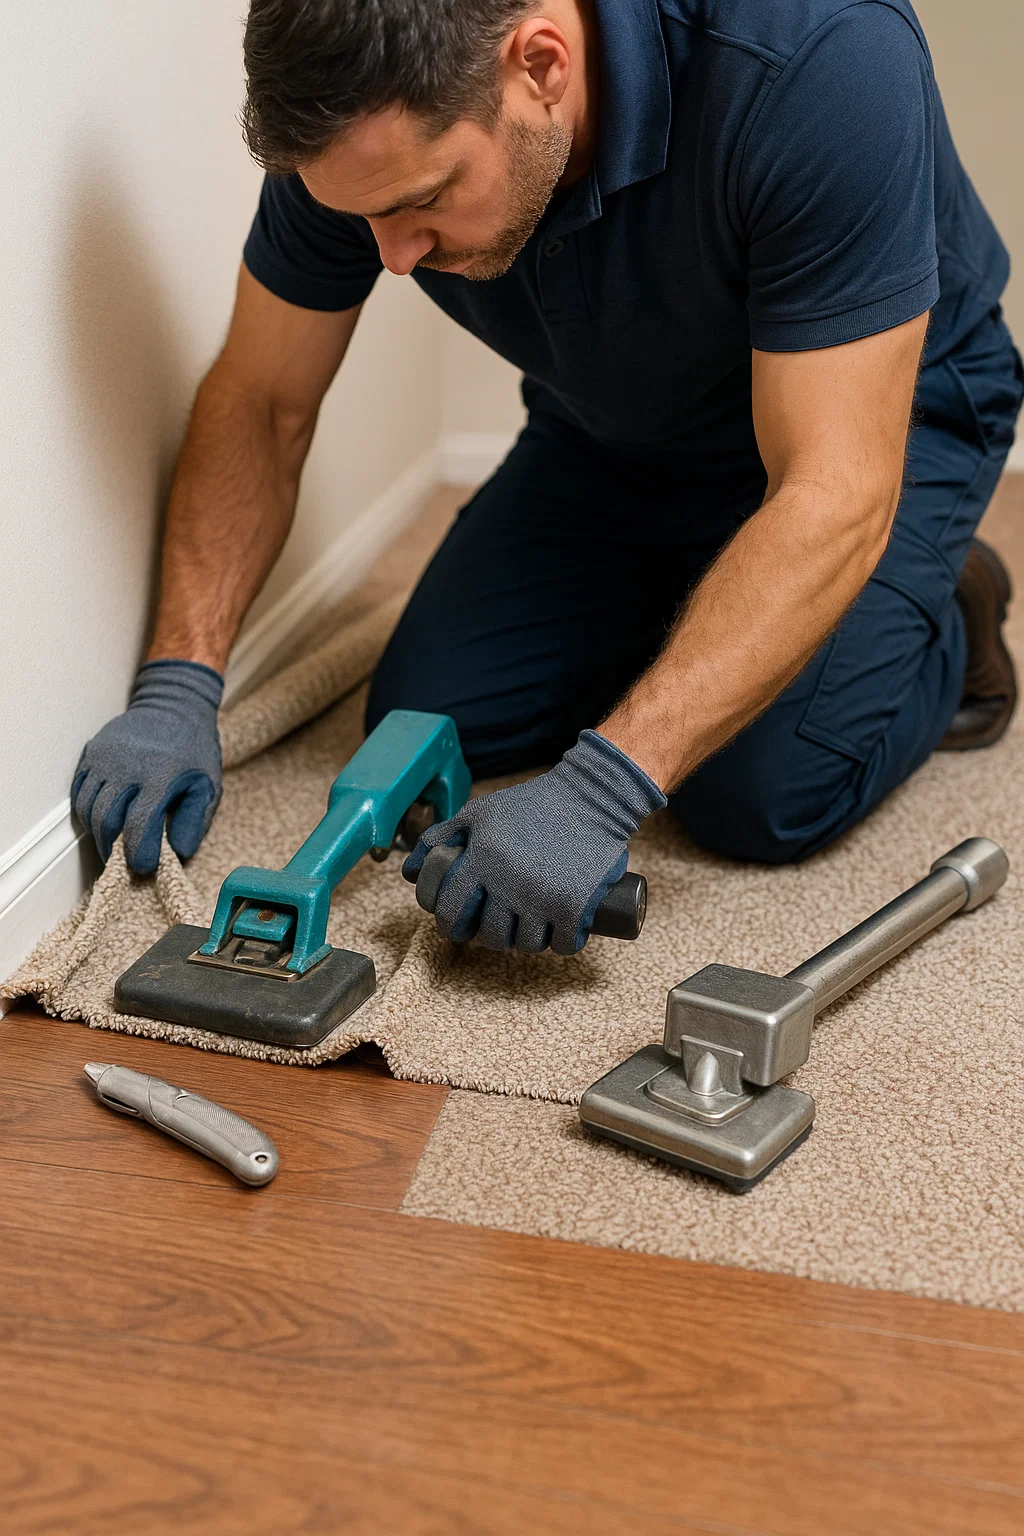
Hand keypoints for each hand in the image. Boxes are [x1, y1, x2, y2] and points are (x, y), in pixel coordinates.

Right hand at [72, 660, 223, 874]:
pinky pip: (79, 790)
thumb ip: (194, 820)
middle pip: (107, 821)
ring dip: (98, 833)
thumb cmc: (194, 748)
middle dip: (113, 849)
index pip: (138, 825)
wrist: (175, 703)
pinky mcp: (92, 752)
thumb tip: (178, 853)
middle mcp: (126, 766)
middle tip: (125, 861)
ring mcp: (105, 758)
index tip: (144, 866)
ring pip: (88, 808)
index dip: (138, 853)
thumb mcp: (207, 784)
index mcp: (159, 776)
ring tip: (113, 844)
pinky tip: (103, 820)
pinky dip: (87, 812)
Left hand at [402, 730, 665, 953]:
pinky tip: (559, 932)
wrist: (590, 797)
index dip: (448, 924)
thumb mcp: (479, 812)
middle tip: (498, 927)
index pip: (450, 910)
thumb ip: (441, 836)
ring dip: (526, 941)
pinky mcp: (575, 905)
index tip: (456, 927)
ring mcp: (542, 898)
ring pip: (526, 945)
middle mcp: (508, 883)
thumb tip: (409, 869)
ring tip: (529, 928)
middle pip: (489, 935)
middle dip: (489, 936)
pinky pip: (563, 945)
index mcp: (481, 860)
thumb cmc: (532, 804)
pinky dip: (561, 943)